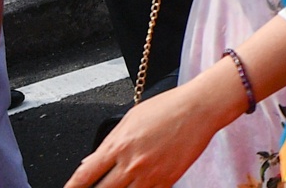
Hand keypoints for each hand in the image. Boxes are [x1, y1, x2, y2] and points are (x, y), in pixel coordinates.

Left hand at [63, 80, 232, 187]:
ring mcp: (149, 175)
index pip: (85, 175)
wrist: (201, 108)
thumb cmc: (169, 107)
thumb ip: (109, 142)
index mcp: (118, 145)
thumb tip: (90, 161)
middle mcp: (131, 163)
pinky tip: (136, 186)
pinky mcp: (167, 180)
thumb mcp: (131, 118)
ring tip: (117, 186)